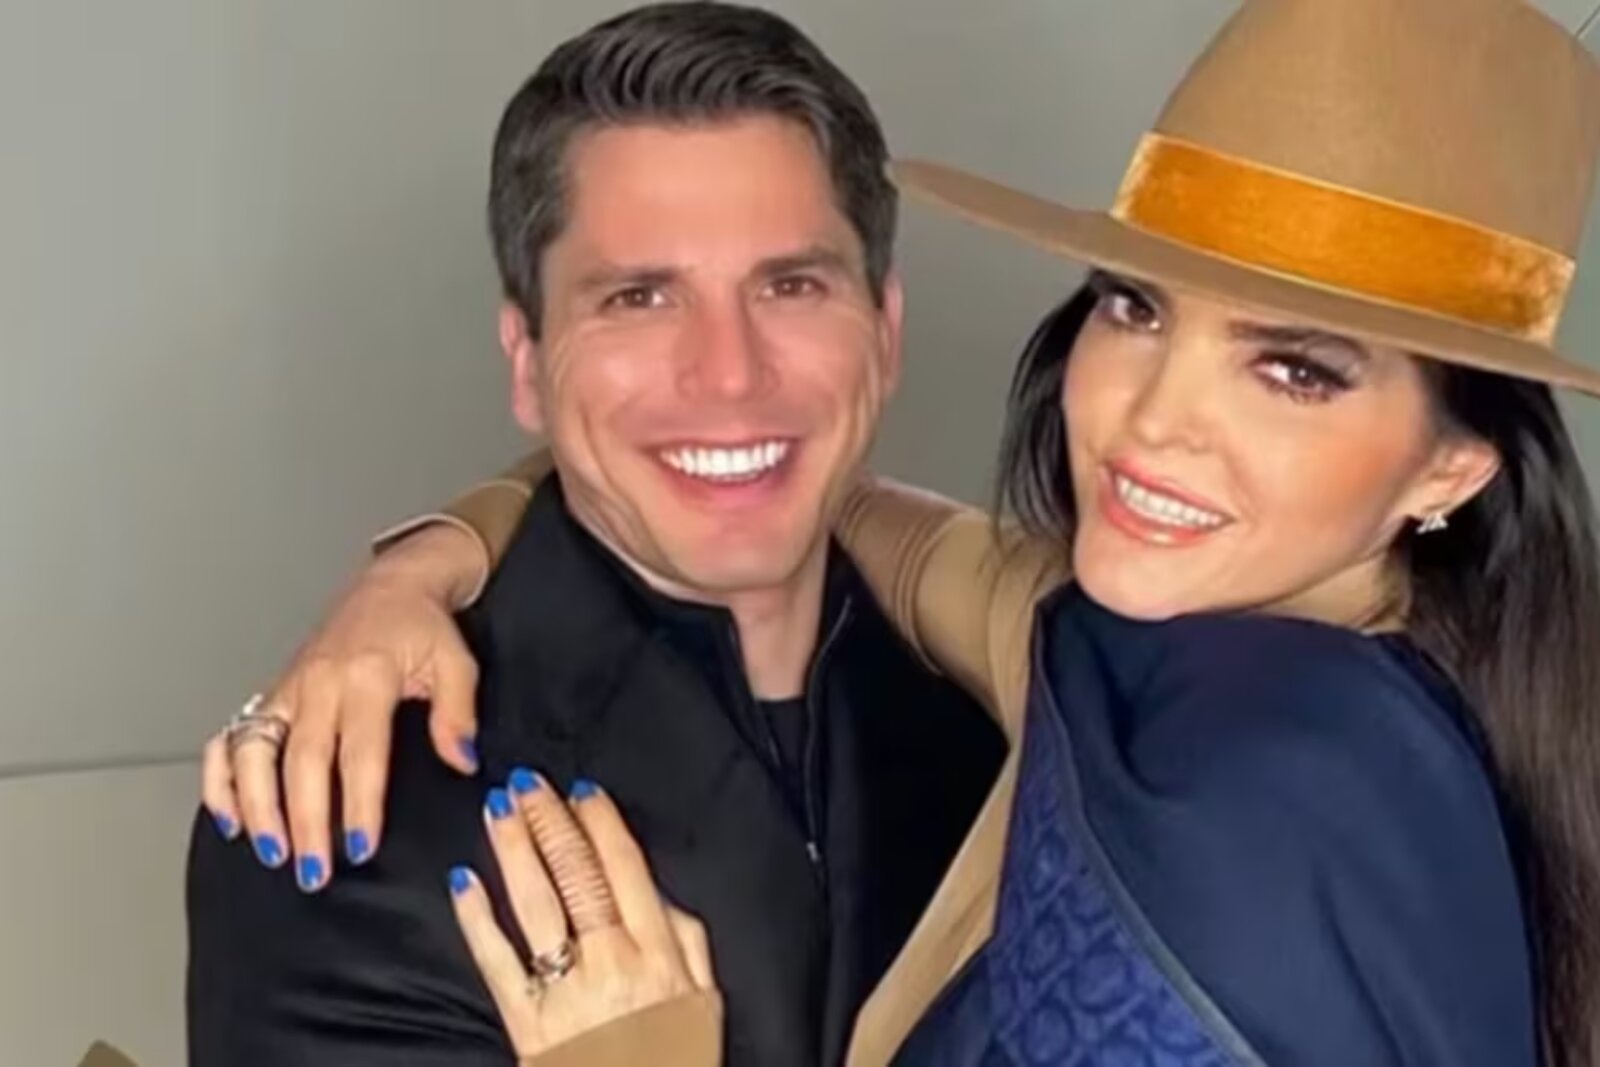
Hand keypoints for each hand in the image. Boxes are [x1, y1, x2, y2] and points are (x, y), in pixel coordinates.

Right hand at [201, 522, 490, 888]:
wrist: (393, 585)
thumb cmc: (423, 626)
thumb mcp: (457, 663)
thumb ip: (458, 714)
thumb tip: (461, 761)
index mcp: (367, 675)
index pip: (359, 752)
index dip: (358, 804)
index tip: (359, 846)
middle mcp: (319, 682)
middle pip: (301, 762)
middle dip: (303, 821)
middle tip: (312, 869)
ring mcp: (289, 688)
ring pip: (253, 751)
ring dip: (256, 806)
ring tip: (271, 851)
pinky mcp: (272, 693)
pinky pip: (230, 737)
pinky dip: (221, 778)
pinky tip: (230, 817)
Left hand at [452, 772, 717, 1058]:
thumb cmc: (675, 1058)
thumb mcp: (704, 996)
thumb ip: (684, 934)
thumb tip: (653, 886)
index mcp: (657, 951)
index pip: (623, 867)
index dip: (600, 821)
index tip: (581, 787)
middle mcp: (610, 962)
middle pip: (576, 874)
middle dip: (550, 820)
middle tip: (526, 781)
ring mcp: (562, 991)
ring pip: (534, 903)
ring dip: (514, 849)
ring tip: (497, 808)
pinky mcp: (523, 1022)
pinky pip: (495, 961)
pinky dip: (476, 917)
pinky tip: (461, 879)